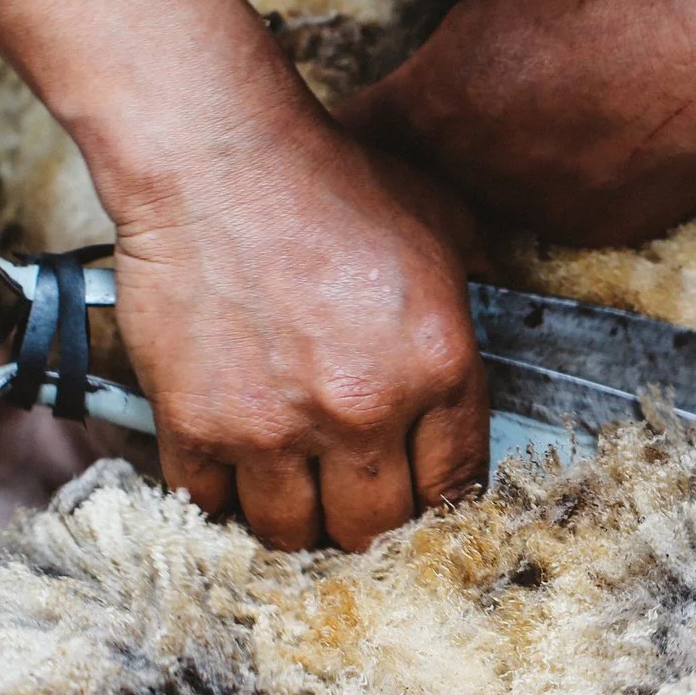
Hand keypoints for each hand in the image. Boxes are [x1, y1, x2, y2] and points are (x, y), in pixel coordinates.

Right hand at [103, 110, 488, 551]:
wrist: (217, 160)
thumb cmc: (325, 177)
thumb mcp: (438, 217)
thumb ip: (476, 271)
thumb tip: (496, 288)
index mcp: (437, 368)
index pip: (455, 486)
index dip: (438, 505)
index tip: (418, 502)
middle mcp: (363, 412)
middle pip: (374, 529)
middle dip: (367, 522)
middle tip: (349, 500)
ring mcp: (276, 427)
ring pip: (293, 533)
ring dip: (295, 520)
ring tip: (289, 491)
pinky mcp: (198, 426)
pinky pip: (210, 504)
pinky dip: (218, 498)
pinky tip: (228, 471)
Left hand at [337, 0, 695, 246]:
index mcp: (428, 106)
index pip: (353, 131)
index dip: (348, 123)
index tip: (350, 119)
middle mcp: (465, 173)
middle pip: (418, 174)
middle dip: (424, 151)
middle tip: (451, 116)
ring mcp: (527, 208)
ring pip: (486, 198)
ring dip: (492, 173)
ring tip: (526, 129)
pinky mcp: (588, 229)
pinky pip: (556, 214)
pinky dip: (561, 189)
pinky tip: (587, 152)